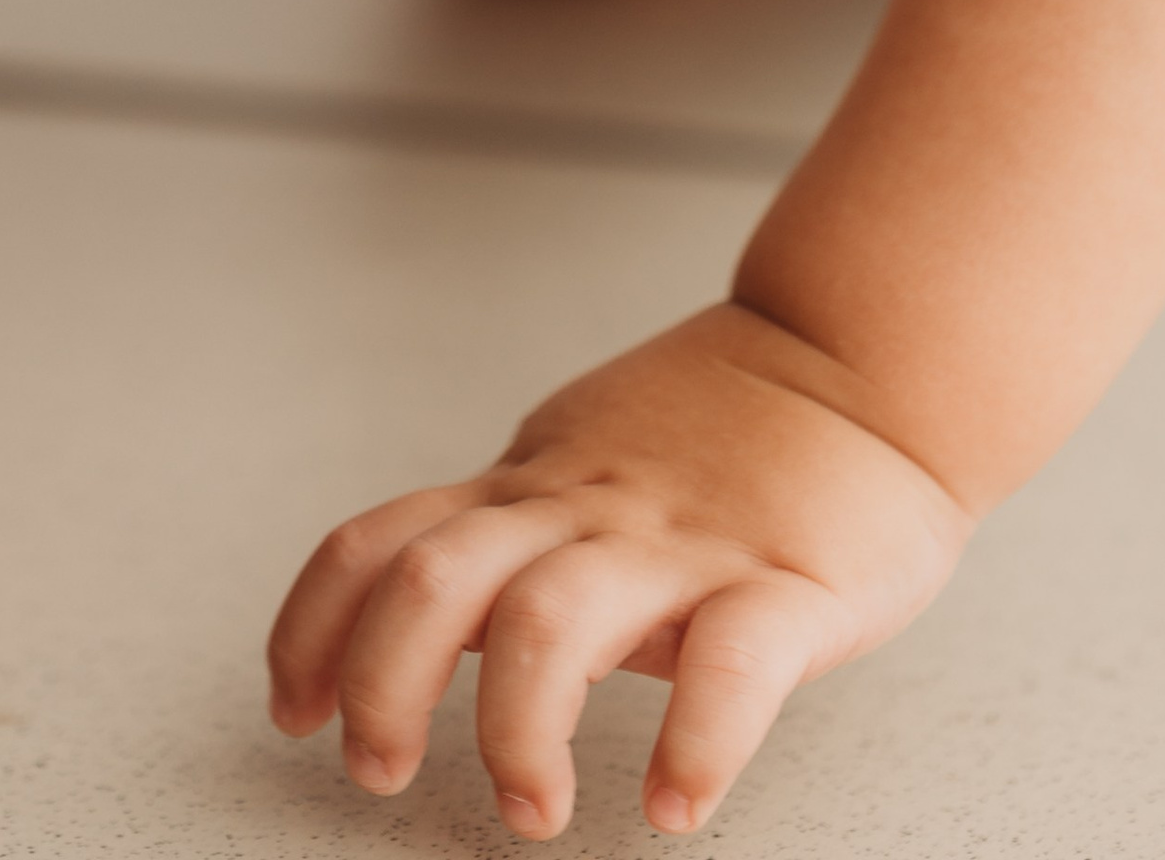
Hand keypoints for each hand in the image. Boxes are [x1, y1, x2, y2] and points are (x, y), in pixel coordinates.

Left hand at [267, 302, 972, 837]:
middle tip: (383, 772)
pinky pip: (731, 664)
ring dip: (514, 728)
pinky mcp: (789, 581)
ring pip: (553, 620)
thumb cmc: (730, 427)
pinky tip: (679, 800)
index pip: (382, 541)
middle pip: (438, 580)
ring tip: (532, 808)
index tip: (294, 712)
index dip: (314, 630)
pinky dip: (696, 742)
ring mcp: (686, 545)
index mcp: (539, 486)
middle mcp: (591, 510)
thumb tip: (413, 614)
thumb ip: (512, 529)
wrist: (870, 355)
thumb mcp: (586, 457)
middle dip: (383, 686)